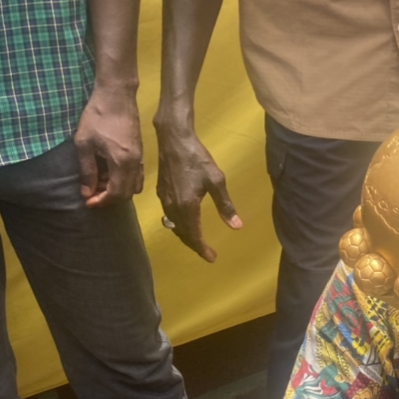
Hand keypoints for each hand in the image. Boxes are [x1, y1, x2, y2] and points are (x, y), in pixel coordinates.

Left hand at [75, 85, 142, 207]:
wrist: (116, 96)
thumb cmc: (97, 117)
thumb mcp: (84, 143)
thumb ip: (87, 170)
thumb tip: (87, 192)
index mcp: (122, 162)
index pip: (116, 193)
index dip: (102, 201)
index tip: (88, 201)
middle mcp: (135, 164)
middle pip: (128, 193)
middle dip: (110, 198)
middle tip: (92, 193)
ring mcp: (140, 158)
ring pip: (134, 185)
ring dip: (118, 190)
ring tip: (100, 182)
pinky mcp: (140, 152)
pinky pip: (136, 175)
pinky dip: (124, 180)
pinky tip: (109, 172)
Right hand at [155, 123, 241, 261]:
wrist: (173, 140)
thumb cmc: (197, 158)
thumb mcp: (216, 181)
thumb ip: (225, 205)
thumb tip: (236, 226)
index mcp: (187, 207)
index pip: (194, 236)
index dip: (203, 249)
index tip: (212, 258)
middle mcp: (173, 207)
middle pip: (183, 234)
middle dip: (195, 246)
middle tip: (208, 253)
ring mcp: (164, 200)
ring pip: (174, 226)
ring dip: (186, 236)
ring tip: (197, 241)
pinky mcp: (161, 192)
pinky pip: (169, 216)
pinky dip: (178, 225)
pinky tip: (184, 222)